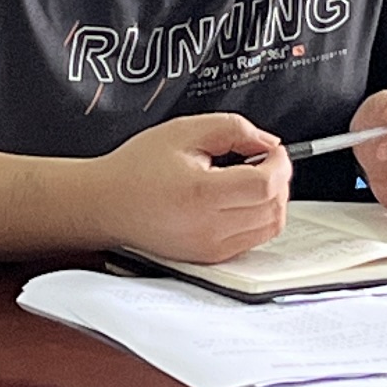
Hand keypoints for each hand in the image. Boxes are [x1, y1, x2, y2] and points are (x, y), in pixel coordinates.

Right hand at [95, 114, 292, 263]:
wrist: (107, 203)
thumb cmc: (137, 168)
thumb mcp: (184, 130)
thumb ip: (232, 128)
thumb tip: (267, 143)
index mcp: (201, 194)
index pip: (266, 186)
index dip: (279, 163)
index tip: (272, 150)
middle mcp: (208, 228)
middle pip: (274, 208)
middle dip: (279, 180)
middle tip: (263, 161)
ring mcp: (210, 247)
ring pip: (270, 227)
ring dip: (272, 200)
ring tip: (251, 179)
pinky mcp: (209, 257)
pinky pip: (254, 239)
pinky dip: (258, 217)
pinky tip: (239, 199)